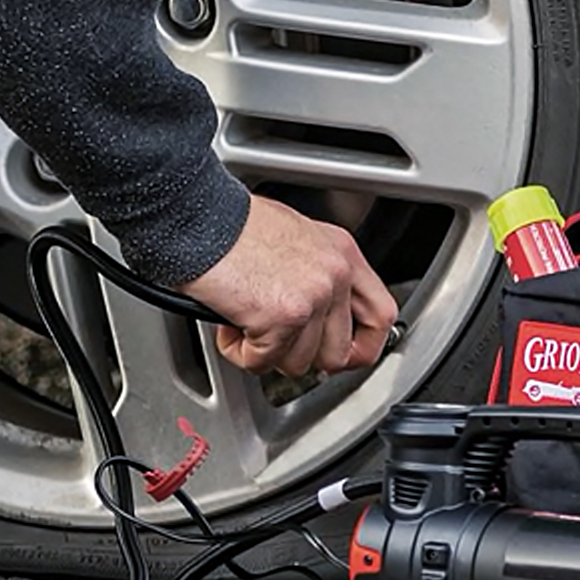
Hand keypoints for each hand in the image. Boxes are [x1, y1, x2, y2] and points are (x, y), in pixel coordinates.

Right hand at [180, 195, 396, 376]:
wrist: (199, 217)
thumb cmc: (233, 224)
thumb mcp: (296, 239)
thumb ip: (316, 277)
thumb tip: (320, 320)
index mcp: (342, 253)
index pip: (380, 315)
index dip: (363, 346)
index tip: (345, 356)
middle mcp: (334, 275)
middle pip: (338, 352)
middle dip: (302, 356)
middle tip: (277, 343)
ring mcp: (312, 298)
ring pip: (299, 363)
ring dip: (266, 352)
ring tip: (246, 320)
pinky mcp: (281, 318)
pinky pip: (263, 362)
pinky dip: (240, 352)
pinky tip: (230, 323)